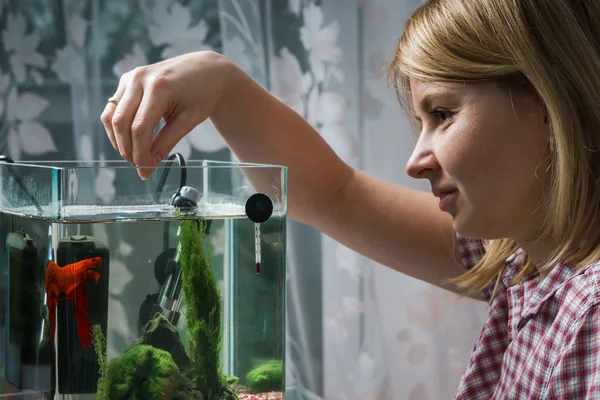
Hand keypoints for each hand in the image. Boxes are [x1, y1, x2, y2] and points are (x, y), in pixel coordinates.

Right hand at [100, 51, 234, 178]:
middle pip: (121, 123)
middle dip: (127, 149)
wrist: (205, 70)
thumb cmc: (202, 94)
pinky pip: (113, 107)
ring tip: (134, 155)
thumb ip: (166, 143)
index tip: (146, 170)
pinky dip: (117, 127)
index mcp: (159, 88)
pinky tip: (131, 140)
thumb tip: (148, 166)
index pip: (140, 128)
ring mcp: (130, 77)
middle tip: (139, 166)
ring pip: (111, 116)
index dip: (140, 153)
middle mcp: (139, 79)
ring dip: (118, 140)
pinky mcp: (126, 80)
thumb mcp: (189, 120)